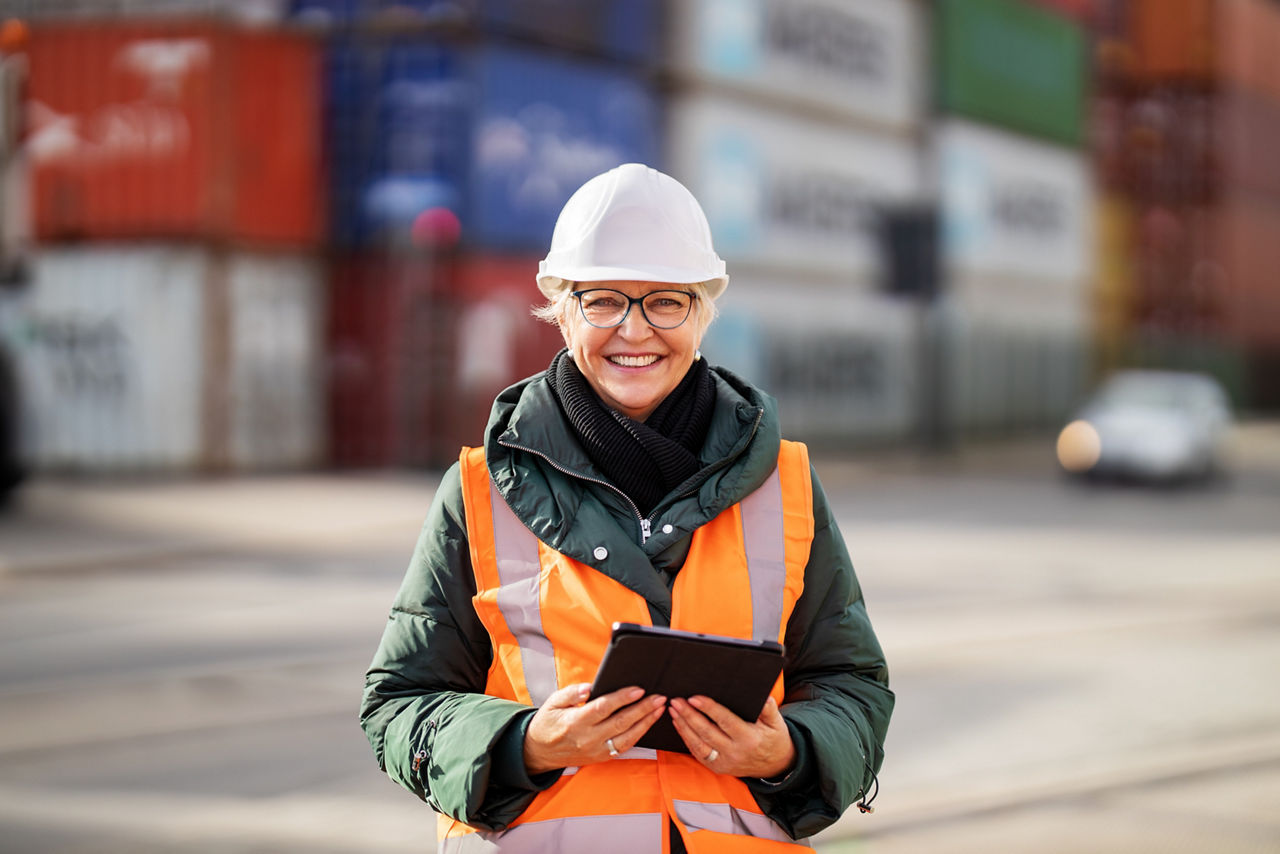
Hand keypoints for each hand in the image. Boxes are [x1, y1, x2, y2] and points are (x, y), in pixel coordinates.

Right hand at [523, 683, 666, 774]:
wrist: (539, 751)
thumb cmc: (548, 722)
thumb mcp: (553, 702)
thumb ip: (572, 693)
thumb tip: (590, 687)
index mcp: (575, 722)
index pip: (603, 708)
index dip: (622, 698)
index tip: (639, 689)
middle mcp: (587, 738)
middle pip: (621, 723)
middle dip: (642, 709)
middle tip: (659, 697)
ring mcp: (596, 750)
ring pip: (627, 737)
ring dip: (646, 723)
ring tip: (659, 709)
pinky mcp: (601, 757)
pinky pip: (624, 746)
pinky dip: (638, 735)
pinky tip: (648, 723)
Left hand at [669, 695, 794, 777]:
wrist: (775, 766)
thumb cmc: (773, 739)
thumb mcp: (777, 723)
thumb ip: (769, 709)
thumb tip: (764, 698)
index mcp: (749, 739)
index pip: (725, 721)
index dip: (709, 709)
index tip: (694, 698)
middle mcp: (735, 752)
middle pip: (707, 732)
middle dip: (689, 716)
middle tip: (676, 701)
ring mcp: (725, 762)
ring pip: (698, 744)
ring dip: (683, 727)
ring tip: (673, 711)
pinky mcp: (718, 767)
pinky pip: (698, 753)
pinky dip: (687, 739)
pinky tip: (679, 725)